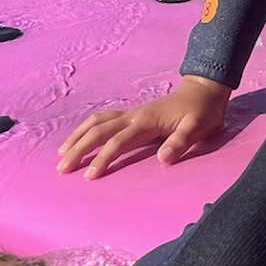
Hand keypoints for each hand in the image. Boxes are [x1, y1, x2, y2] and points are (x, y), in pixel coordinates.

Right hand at [57, 75, 231, 179]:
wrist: (203, 89)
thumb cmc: (202, 111)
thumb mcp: (199, 127)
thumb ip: (181, 142)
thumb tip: (163, 159)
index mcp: (147, 122)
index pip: (118, 142)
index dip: (103, 159)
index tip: (90, 176)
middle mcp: (133, 116)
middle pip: (99, 131)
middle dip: (78, 148)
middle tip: (61, 168)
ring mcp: (131, 113)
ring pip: (96, 122)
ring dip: (78, 136)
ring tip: (62, 154)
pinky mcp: (132, 114)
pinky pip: (103, 119)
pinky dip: (86, 128)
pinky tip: (79, 137)